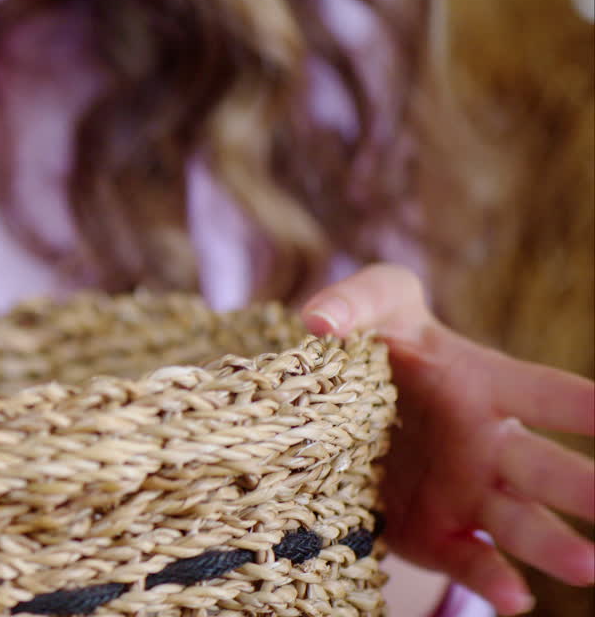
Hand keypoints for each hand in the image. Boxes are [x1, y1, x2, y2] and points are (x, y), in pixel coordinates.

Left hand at [303, 264, 594, 614]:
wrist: (341, 407)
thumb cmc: (375, 341)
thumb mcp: (369, 309)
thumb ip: (352, 302)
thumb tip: (320, 323)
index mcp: (484, 385)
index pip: (547, 394)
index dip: (585, 405)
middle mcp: (489, 445)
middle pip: (544, 466)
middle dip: (581, 483)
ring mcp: (468, 494)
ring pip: (520, 522)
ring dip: (552, 543)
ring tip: (585, 565)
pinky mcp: (438, 533)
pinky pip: (471, 561)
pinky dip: (492, 581)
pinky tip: (513, 600)